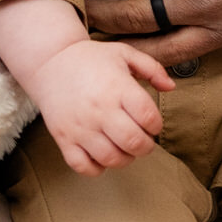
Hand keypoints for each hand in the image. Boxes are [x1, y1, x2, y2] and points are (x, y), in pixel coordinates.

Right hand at [30, 39, 174, 174]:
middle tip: (142, 139)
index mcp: (117, 87)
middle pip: (134, 143)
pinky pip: (83, 167)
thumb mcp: (124, 53)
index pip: (148, 117)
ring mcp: (80, 126)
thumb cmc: (91, 59)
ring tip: (124, 147)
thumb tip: (171, 88)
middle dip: (146, 146)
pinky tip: (101, 154)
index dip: (156, 125)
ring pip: (111, 159)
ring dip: (125, 158)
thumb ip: (152, 68)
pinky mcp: (63, 138)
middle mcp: (99, 109)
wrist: (50, 62)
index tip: (151, 123)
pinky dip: (97, 168)